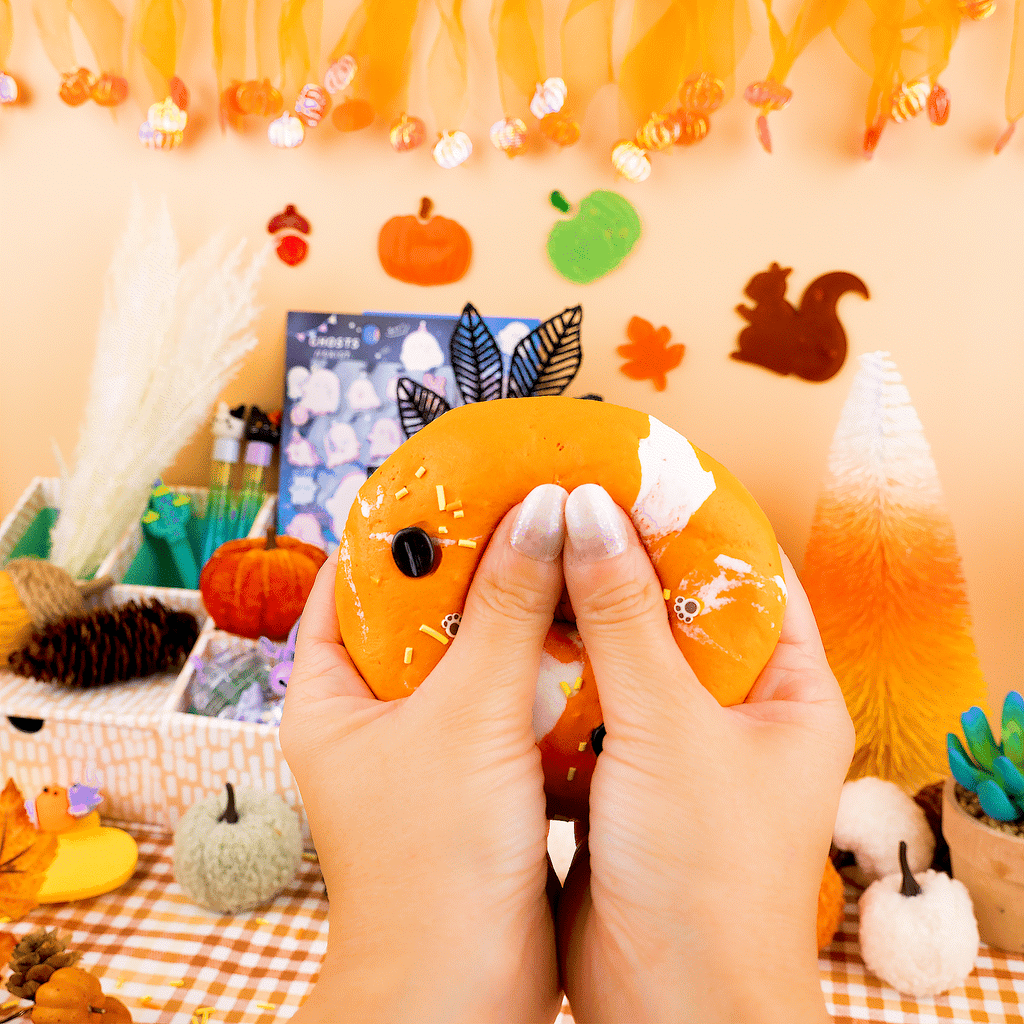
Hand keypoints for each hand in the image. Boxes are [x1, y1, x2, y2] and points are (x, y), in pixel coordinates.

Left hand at [280, 484, 569, 1023]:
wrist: (465, 997)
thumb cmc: (433, 866)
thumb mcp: (470, 715)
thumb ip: (508, 609)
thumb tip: (546, 512)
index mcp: (333, 695)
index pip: (350, 579)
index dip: (399, 524)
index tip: (455, 477)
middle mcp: (374, 717)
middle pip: (421, 611)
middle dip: (475, 562)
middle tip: (530, 506)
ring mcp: (427, 749)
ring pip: (473, 655)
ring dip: (517, 612)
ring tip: (566, 552)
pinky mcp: (478, 778)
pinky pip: (509, 698)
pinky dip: (544, 665)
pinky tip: (589, 629)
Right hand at [556, 484, 853, 1023]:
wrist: (668, 1010)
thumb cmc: (706, 876)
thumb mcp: (670, 728)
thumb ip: (625, 618)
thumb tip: (587, 512)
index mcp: (787, 692)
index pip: (751, 574)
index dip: (695, 517)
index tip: (631, 468)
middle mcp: (736, 712)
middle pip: (677, 609)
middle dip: (620, 560)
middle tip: (559, 503)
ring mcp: (676, 744)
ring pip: (624, 655)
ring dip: (578, 614)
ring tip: (523, 553)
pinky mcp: (623, 776)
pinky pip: (587, 703)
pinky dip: (551, 671)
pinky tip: (506, 632)